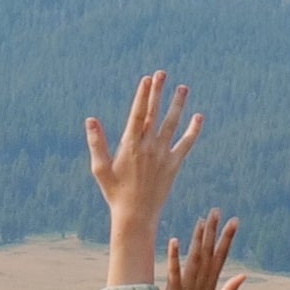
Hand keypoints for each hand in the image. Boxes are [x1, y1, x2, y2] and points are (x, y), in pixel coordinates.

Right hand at [86, 71, 200, 253]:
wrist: (136, 216)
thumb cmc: (114, 193)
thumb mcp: (100, 168)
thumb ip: (96, 143)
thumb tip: (90, 119)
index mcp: (130, 145)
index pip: (138, 114)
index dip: (143, 95)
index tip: (147, 79)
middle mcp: (149, 147)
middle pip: (155, 113)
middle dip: (158, 92)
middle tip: (162, 73)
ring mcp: (163, 155)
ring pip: (173, 124)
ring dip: (178, 105)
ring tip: (183, 88)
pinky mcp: (174, 165)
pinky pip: (186, 144)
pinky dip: (194, 131)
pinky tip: (199, 117)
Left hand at [160, 213, 247, 289]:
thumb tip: (244, 276)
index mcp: (212, 284)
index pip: (222, 256)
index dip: (228, 238)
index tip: (234, 221)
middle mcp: (202, 283)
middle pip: (209, 253)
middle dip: (214, 231)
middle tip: (216, 211)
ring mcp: (189, 288)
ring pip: (195, 259)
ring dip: (198, 239)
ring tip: (201, 220)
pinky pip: (175, 272)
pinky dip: (175, 257)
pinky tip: (175, 240)